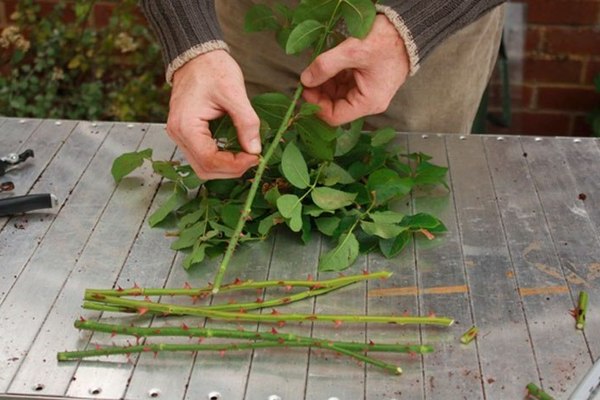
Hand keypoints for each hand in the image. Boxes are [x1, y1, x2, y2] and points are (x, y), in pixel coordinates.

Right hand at [168, 50, 260, 179]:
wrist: (197, 55)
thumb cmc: (213, 69)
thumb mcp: (234, 93)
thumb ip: (246, 122)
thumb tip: (255, 150)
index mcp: (186, 126)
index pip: (210, 161)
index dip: (235, 165)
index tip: (256, 157)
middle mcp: (178, 134)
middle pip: (204, 169)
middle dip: (231, 169)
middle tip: (253, 158)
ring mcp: (180, 135)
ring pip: (203, 166)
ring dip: (226, 167)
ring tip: (246, 156)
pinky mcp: (187, 133)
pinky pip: (202, 156)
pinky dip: (220, 159)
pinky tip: (236, 150)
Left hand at [300, 15, 409, 125]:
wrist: (408, 29)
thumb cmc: (387, 42)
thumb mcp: (353, 51)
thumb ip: (326, 66)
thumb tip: (306, 80)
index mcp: (368, 103)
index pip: (334, 116)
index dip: (316, 105)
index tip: (304, 89)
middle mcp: (368, 102)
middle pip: (335, 107)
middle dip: (319, 93)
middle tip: (307, 77)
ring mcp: (368, 92)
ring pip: (338, 95)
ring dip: (325, 85)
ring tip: (317, 68)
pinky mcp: (366, 82)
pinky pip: (345, 85)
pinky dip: (334, 78)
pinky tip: (328, 66)